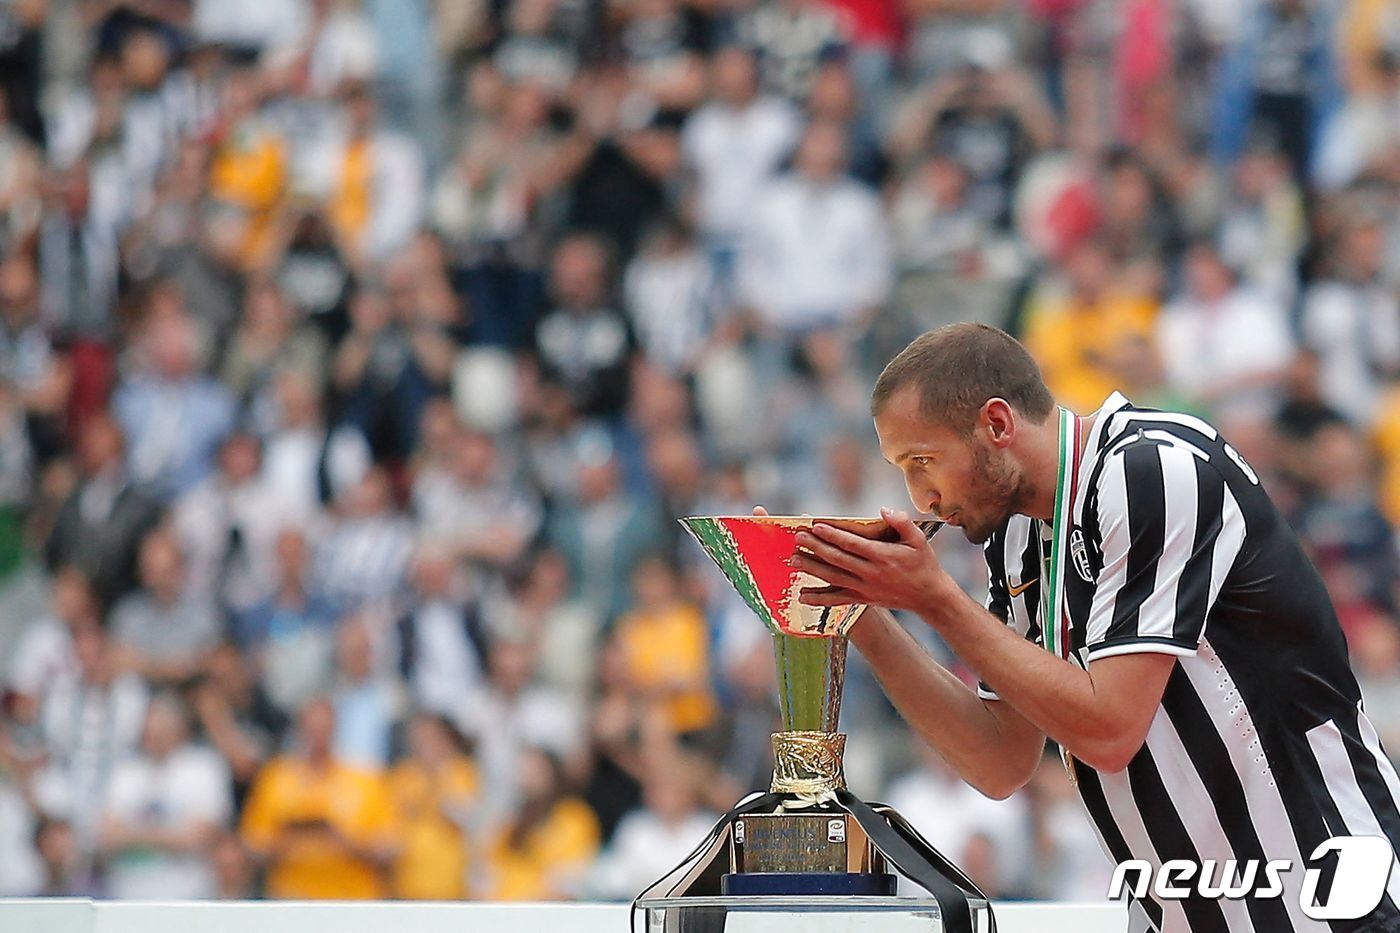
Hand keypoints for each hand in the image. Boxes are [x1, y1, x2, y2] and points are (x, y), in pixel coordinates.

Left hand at [791, 507, 949, 612]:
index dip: (833, 535)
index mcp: (883, 556)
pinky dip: (819, 599)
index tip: (815, 525)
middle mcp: (871, 573)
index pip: (852, 544)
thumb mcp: (919, 539)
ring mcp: (865, 588)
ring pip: (833, 578)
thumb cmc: (924, 564)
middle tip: (797, 537)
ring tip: (794, 559)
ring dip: (812, 568)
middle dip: (815, 547)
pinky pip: (837, 600)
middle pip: (837, 559)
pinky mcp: (863, 599)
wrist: (929, 597)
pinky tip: (802, 596)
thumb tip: (884, 509)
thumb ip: (902, 522)